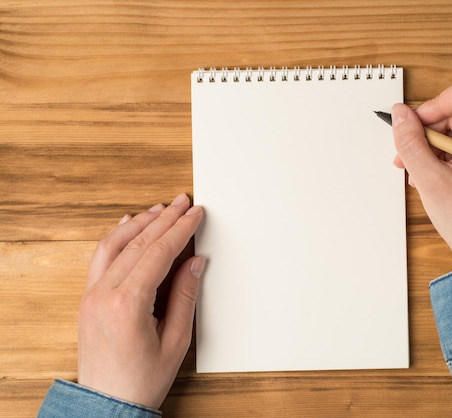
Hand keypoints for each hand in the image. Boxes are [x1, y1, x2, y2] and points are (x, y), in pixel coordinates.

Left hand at [77, 193, 205, 408]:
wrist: (109, 403)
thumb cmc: (142, 379)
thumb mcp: (176, 340)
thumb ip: (185, 296)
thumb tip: (195, 262)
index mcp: (127, 305)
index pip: (159, 253)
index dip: (181, 229)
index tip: (195, 214)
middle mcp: (104, 294)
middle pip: (138, 243)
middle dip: (164, 218)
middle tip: (182, 201)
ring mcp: (92, 295)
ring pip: (115, 244)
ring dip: (140, 223)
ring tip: (160, 208)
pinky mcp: (88, 298)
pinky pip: (100, 257)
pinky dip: (117, 237)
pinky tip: (129, 224)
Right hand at [392, 76, 451, 266]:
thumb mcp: (431, 180)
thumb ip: (412, 143)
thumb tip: (400, 114)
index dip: (435, 105)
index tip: (416, 127)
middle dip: (427, 131)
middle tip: (407, 155)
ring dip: (429, 145)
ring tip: (415, 170)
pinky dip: (438, 154)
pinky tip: (427, 174)